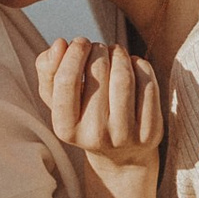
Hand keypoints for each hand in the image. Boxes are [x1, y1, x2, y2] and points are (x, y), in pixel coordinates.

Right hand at [36, 35, 163, 180]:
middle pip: (98, 71)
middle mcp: (94, 135)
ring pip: (124, 76)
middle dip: (98, 49)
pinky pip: (147, 84)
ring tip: (115, 52)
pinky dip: (140, 65)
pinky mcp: (150, 132)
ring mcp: (124, 136)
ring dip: (119, 53)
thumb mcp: (58, 99)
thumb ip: (48, 70)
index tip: (79, 42)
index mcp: (65, 129)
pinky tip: (132, 66)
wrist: (120, 155)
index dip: (74, 52)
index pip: (66, 80)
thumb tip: (59, 44)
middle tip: (98, 48)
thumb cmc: (83, 115)